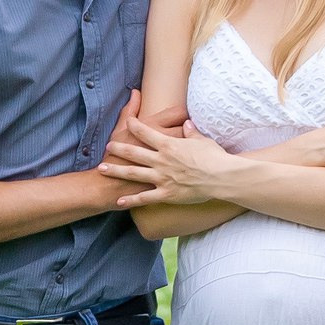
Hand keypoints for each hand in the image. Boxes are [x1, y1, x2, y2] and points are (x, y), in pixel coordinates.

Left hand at [100, 114, 237, 207]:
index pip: (146, 132)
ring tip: (102, 169)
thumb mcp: (203, 140)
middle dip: (118, 148)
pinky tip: (119, 202)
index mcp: (169, 145)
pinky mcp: (167, 194)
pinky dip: (131, 200)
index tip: (127, 122)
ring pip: (134, 173)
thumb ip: (192, 132)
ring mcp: (162, 178)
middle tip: (107, 146)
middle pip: (134, 152)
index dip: (135, 126)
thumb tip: (187, 124)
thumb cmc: (215, 158)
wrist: (221, 178)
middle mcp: (161, 160)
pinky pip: (145, 198)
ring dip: (117, 170)